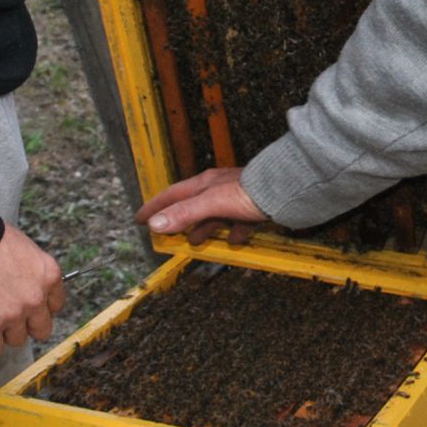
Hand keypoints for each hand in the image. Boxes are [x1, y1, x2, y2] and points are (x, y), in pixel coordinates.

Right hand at [0, 224, 66, 356]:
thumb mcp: (25, 249)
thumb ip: (33, 272)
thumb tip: (29, 284)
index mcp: (48, 276)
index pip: (56, 305)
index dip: (40, 306)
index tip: (30, 305)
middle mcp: (35, 299)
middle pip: (41, 329)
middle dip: (28, 324)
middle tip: (12, 316)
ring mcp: (13, 315)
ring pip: (17, 340)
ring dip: (5, 332)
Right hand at [136, 166, 267, 245]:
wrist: (287, 189)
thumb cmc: (250, 192)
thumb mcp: (213, 203)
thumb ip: (185, 213)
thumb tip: (155, 223)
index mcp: (204, 184)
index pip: (172, 195)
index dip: (154, 207)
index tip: (139, 218)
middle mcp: (218, 188)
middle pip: (191, 206)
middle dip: (177, 221)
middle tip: (165, 235)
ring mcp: (236, 197)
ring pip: (214, 215)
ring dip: (204, 229)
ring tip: (195, 242)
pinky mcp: (254, 208)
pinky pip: (239, 222)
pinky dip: (234, 232)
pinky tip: (235, 240)